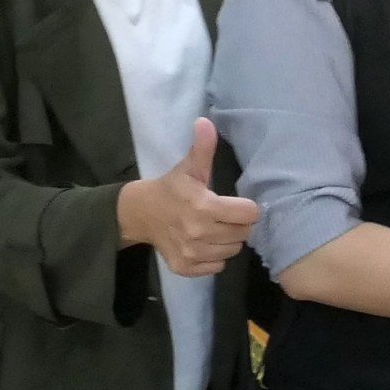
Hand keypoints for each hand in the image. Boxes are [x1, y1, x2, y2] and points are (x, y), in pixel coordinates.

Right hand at [117, 119, 260, 275]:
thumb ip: (202, 148)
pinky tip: (205, 243)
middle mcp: (199, 232)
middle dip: (238, 224)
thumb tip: (205, 122)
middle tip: (225, 215)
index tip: (237, 203)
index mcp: (204, 206)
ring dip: (228, 240)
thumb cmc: (171, 188)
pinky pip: (217, 266)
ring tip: (215, 228)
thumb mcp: (188, 167)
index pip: (249, 213)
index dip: (247, 207)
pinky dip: (215, 257)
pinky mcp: (186, 268)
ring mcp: (192, 253)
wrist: (140, 214)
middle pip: (243, 233)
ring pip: (232, 250)